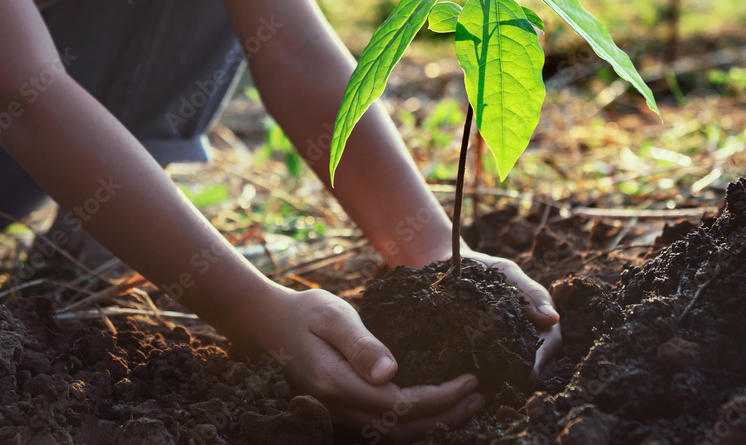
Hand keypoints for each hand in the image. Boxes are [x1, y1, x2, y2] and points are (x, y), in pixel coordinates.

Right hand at [221, 280, 484, 440]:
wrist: (264, 323)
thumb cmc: (302, 312)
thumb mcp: (333, 317)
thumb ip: (361, 345)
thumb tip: (390, 372)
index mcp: (340, 387)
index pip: (403, 404)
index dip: (441, 398)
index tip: (470, 380)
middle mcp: (340, 410)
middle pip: (403, 429)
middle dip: (447, 416)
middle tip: (480, 396)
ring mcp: (338, 415)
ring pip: (395, 435)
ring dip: (434, 424)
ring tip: (468, 405)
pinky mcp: (341, 411)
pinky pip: (384, 429)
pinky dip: (415, 423)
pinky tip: (435, 409)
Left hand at [420, 248, 561, 379]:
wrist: (448, 266)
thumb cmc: (481, 267)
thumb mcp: (506, 272)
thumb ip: (529, 293)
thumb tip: (553, 319)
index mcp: (537, 310)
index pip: (551, 338)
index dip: (544, 356)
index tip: (531, 371)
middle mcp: (528, 327)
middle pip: (543, 357)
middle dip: (534, 371)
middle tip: (520, 384)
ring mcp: (510, 337)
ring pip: (525, 363)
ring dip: (520, 375)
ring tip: (506, 385)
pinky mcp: (489, 344)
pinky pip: (500, 363)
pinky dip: (499, 372)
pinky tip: (489, 380)